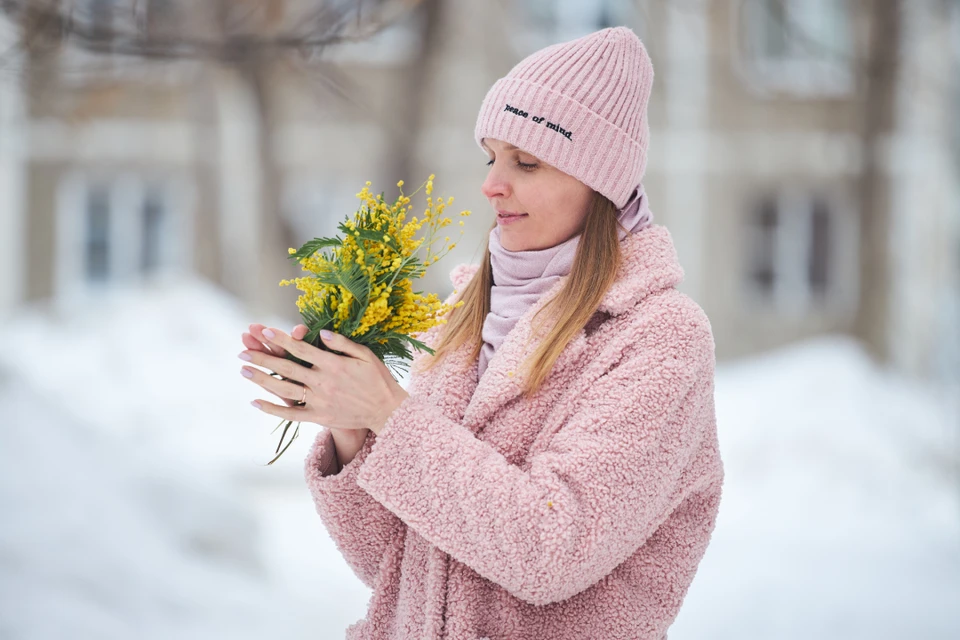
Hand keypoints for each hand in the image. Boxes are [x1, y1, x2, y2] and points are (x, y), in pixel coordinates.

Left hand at [240, 326, 409, 434]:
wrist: (386, 411)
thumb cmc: (378, 379)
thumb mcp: (366, 355)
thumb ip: (343, 343)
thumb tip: (321, 332)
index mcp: (333, 364)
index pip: (301, 348)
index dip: (281, 339)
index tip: (263, 331)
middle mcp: (323, 382)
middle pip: (286, 367)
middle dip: (262, 357)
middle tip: (242, 349)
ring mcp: (319, 400)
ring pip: (284, 388)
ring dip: (262, 379)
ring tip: (243, 371)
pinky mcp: (319, 417)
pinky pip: (291, 413)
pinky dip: (273, 409)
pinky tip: (256, 402)